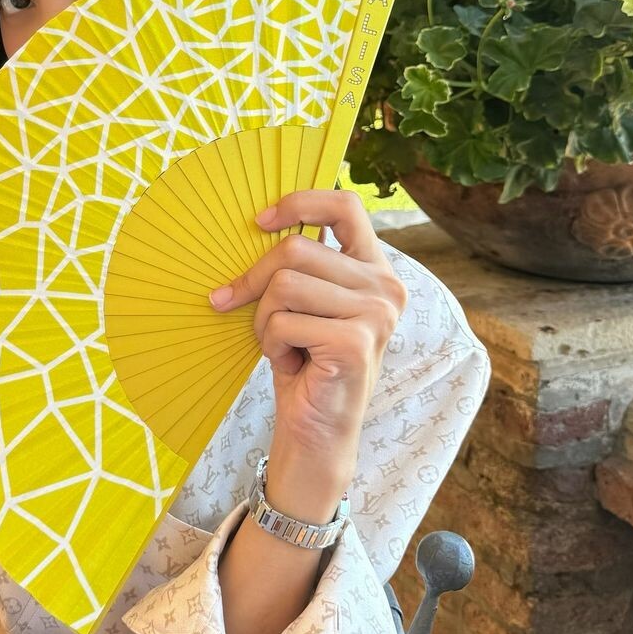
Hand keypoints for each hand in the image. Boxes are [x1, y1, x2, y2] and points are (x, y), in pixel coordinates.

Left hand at [209, 190, 406, 523]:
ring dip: (264, 321)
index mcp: (374, 269)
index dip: (299, 202)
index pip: (345, 206)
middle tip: (246, 314)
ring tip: (281, 347)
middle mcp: (386, 287)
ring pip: (284, 285)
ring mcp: (376, 314)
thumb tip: (255, 224)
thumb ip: (298, 265)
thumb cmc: (304, 365)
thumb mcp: (303, 304)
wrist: (315, 431)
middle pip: (295, 249)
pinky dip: (272, 346)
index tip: (259, 221)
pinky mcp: (355, 341)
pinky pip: (283, 322)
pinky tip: (292, 366)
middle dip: (254, 282)